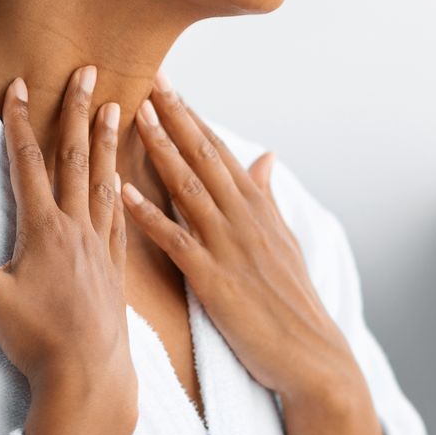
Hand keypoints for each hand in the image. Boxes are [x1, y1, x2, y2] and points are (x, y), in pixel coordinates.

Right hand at [0, 69, 132, 404]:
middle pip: (75, 158)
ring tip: (118, 108)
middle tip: (90, 70)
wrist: (90, 378)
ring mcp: (101, 247)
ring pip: (104, 181)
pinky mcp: (115, 269)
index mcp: (45, 229)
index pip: (29, 162)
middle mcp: (77, 229)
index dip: (21, 121)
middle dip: (79, 111)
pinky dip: (120, 190)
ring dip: (107, 142)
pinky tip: (123, 179)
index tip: (21, 83)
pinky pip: (120, 216)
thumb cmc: (35, 340)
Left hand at [123, 73, 357, 404]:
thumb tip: (264, 157)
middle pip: (203, 157)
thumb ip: (267, 197)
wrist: (311, 354)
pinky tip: (124, 192)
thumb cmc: (292, 302)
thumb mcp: (285, 241)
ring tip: (135, 116)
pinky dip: (149, 215)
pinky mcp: (214, 279)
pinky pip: (175, 240)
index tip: (170, 85)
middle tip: (148, 79)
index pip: (221, 152)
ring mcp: (229, 246)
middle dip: (175, 117)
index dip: (192, 117)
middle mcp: (244, 218)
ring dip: (161, 150)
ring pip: (188, 188)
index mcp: (258, 208)